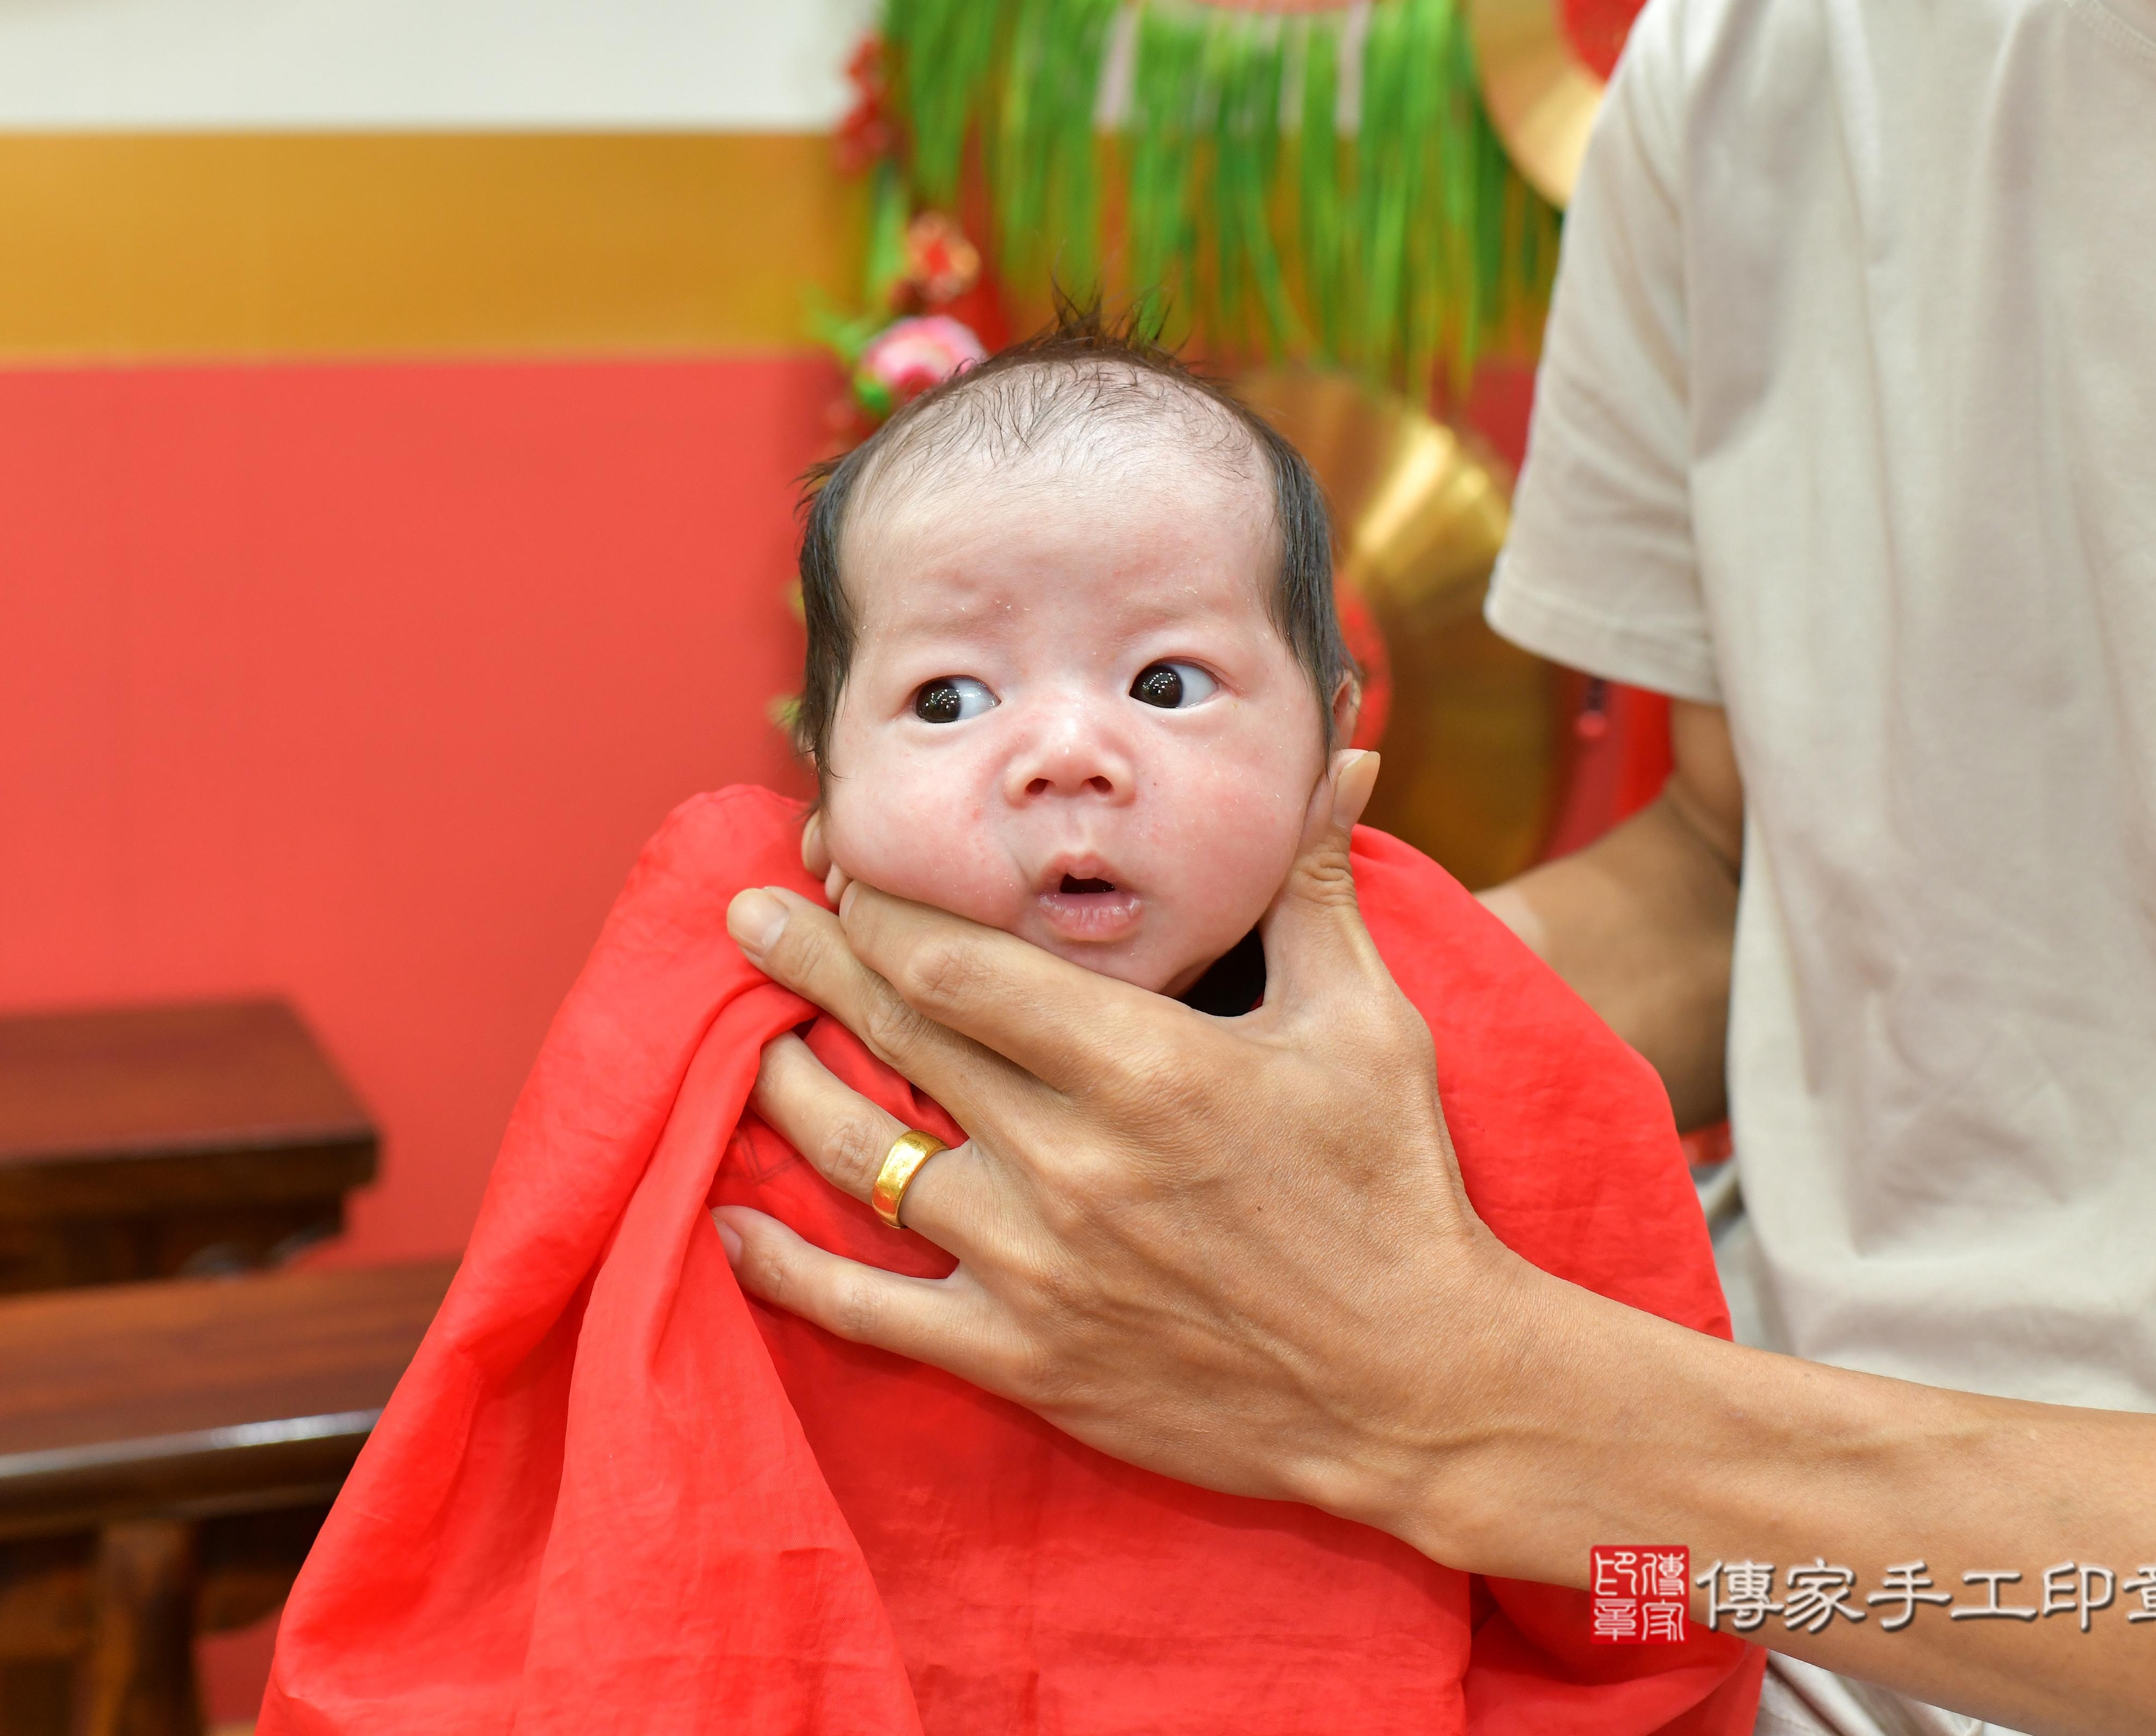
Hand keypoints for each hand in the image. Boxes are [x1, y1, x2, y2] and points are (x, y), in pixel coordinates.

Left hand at [717, 751, 1553, 1562]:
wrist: (1421, 1389)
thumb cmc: (1395, 1191)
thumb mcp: (1368, 1021)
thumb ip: (1312, 882)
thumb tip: (1341, 751)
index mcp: (1142, 1063)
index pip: (956, 959)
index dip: (880, 903)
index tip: (841, 862)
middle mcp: (1067, 1159)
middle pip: (893, 1034)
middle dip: (807, 960)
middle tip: (744, 915)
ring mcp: (1034, 1265)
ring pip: (860, 1159)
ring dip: (787, 1093)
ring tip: (747, 1046)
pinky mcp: (1025, 1358)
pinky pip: (869, 1313)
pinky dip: (789, 1269)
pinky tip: (734, 1225)